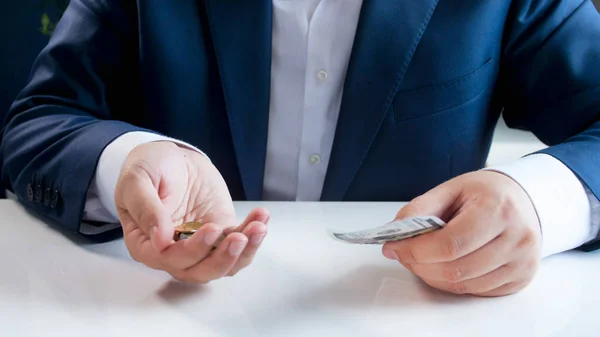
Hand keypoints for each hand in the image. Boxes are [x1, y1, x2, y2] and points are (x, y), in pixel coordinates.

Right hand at [115, 141, 269, 282]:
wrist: (172, 156)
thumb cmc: (148, 168)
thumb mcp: (137, 180)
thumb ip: (145, 208)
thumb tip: (160, 240)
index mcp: (146, 244)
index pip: (169, 259)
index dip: (192, 250)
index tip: (210, 229)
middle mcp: (173, 252)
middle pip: (199, 271)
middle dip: (222, 258)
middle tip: (239, 237)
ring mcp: (199, 245)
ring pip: (223, 264)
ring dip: (243, 252)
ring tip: (258, 228)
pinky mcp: (221, 233)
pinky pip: (239, 245)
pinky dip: (253, 237)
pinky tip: (261, 218)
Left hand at [382, 171, 541, 296]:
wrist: (523, 200)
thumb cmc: (486, 193)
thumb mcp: (450, 189)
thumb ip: (420, 209)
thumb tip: (394, 233)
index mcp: (498, 209)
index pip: (451, 244)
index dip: (416, 250)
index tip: (394, 247)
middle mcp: (517, 238)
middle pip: (456, 269)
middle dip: (419, 265)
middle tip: (402, 254)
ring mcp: (522, 262)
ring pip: (464, 285)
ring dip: (432, 276)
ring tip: (420, 259)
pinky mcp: (520, 279)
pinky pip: (475, 291)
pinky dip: (451, 282)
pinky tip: (443, 266)